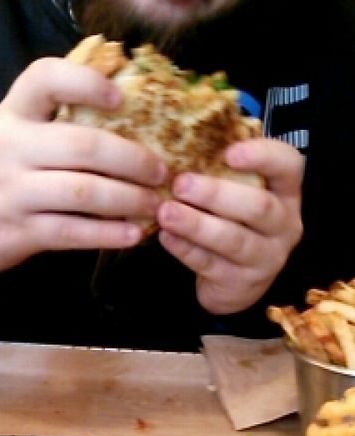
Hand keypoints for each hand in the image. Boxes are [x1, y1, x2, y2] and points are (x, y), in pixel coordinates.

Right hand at [0, 58, 165, 272]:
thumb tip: (130, 124)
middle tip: (161, 171)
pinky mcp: (19, 231)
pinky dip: (107, 234)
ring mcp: (13, 192)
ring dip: (127, 199)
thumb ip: (54, 123)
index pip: (44, 79)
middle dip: (132, 159)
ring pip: (82, 192)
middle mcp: (10, 148)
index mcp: (12, 114)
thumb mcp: (12, 134)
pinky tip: (133, 234)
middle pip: (81, 145)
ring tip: (154, 204)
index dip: (85, 82)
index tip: (120, 98)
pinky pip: (72, 231)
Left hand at [157, 138, 303, 314]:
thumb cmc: (234, 223)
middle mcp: (285, 226)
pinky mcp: (242, 284)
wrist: (236, 282)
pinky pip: (211, 265)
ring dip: (196, 225)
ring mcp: (267, 258)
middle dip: (216, 194)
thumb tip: (184, 133)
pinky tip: (166, 237)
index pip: (289, 165)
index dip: (262, 156)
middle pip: (257, 207)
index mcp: (286, 193)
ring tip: (166, 212)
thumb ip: (225, 170)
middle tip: (180, 184)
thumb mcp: (240, 193)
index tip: (229, 152)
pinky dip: (185, 250)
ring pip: (232, 240)